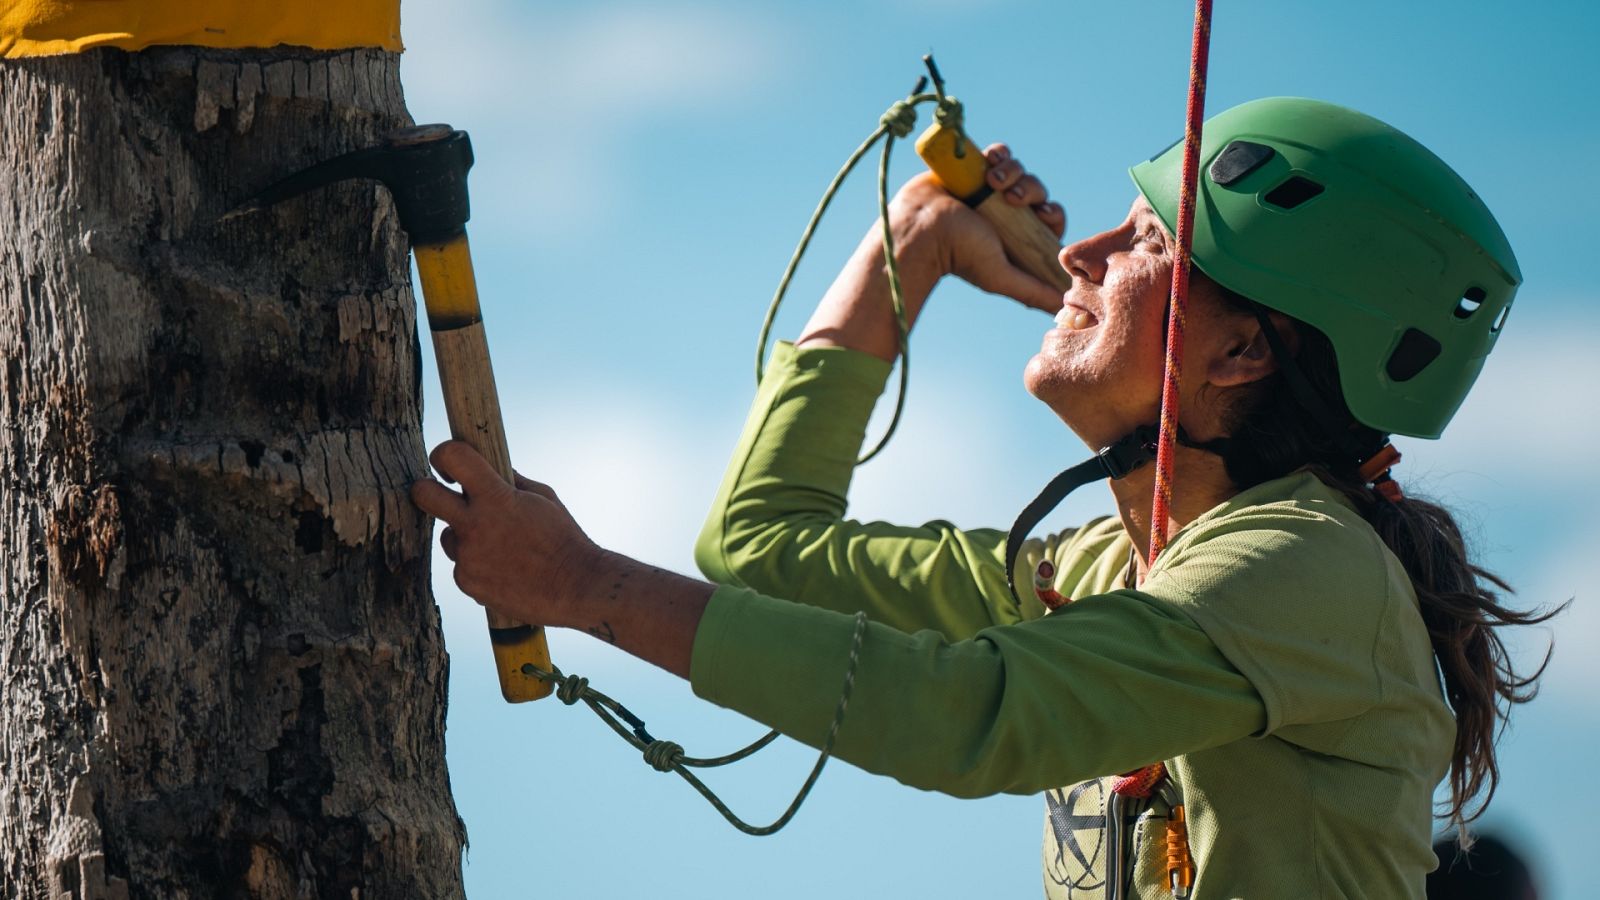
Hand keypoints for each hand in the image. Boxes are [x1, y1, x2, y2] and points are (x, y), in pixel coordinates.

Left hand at [410, 440, 599, 625]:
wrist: (576, 587)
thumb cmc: (564, 539)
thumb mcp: (544, 499)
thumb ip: (512, 482)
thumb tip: (492, 468)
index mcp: (496, 497)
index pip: (453, 457)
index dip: (444, 454)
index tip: (449, 466)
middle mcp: (475, 525)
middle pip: (422, 494)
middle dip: (425, 489)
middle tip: (441, 495)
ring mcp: (467, 556)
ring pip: (448, 537)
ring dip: (465, 537)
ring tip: (500, 548)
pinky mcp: (467, 583)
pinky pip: (462, 566)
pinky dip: (478, 566)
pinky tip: (506, 570)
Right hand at [900, 142, 1064, 311]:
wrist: (922, 227)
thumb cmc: (960, 255)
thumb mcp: (1001, 276)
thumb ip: (1032, 291)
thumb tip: (1065, 308)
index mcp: (1018, 234)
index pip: (1051, 217)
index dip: (1053, 212)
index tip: (1044, 213)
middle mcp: (1006, 211)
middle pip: (1037, 189)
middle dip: (1031, 189)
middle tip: (1013, 198)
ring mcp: (990, 188)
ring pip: (1020, 169)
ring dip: (1013, 171)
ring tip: (993, 181)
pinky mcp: (975, 167)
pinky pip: (999, 152)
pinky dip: (1000, 153)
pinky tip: (990, 161)